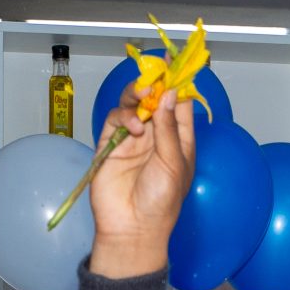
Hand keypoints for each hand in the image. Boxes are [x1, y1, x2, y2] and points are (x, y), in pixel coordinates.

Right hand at [88, 82, 193, 278]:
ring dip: (137, 95)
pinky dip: (124, 117)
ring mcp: (132, 139)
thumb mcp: (174, 162)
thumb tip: (168, 95)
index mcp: (178, 140)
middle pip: (154, 99)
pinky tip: (135, 130)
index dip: (177, 83)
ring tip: (142, 94)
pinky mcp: (111, 144)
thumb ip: (169, 127)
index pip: (179, 104)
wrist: (132, 228)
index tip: (175, 61)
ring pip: (132, 104)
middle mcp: (156, 136)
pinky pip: (115, 119)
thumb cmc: (161, 202)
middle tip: (154, 77)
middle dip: (154, 84)